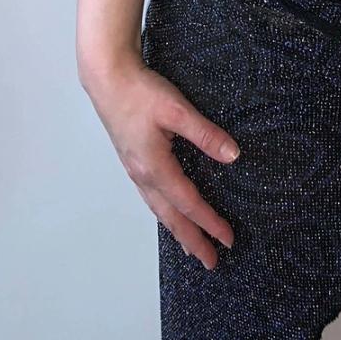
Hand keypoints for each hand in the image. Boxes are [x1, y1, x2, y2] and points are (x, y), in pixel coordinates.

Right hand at [81, 53, 239, 270]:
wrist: (107, 79)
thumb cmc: (140, 92)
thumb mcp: (178, 110)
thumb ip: (206, 134)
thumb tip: (233, 156)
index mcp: (155, 167)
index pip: (189, 203)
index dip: (210, 223)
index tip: (227, 239)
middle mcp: (143, 175)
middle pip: (171, 217)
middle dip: (192, 240)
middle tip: (210, 261)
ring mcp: (135, 169)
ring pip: (159, 209)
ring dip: (177, 229)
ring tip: (191, 245)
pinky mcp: (132, 160)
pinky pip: (151, 197)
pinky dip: (164, 211)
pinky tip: (169, 210)